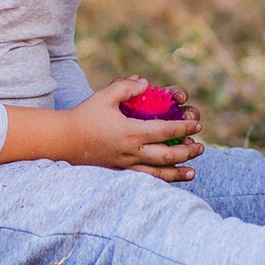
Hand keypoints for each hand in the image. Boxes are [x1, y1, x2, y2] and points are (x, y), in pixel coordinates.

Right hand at [71, 76, 205, 178]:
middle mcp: (131, 151)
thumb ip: (126, 86)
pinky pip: (143, 179)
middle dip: (187, 152)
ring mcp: (125, 164)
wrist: (63, 141)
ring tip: (193, 172)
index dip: (184, 128)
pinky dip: (159, 181)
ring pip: (157, 173)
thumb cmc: (84, 115)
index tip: (198, 126)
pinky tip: (169, 181)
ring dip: (177, 172)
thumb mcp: (104, 96)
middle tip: (201, 148)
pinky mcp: (118, 172)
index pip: (166, 131)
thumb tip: (146, 82)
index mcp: (131, 132)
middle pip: (167, 155)